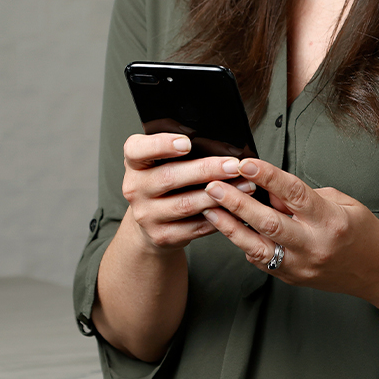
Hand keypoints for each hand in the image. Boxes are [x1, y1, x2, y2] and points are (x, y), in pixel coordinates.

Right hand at [122, 122, 256, 252]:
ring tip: (244, 186)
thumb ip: (179, 150)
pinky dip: (217, 217)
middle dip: (206, 170)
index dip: (161, 145)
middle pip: (169, 177)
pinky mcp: (161, 236)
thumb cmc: (164, 179)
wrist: (151, 219)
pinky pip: (194, 227)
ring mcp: (146, 215)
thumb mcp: (162, 160)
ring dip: (218, 195)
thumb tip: (218, 143)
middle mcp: (134, 188)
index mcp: (134, 163)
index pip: (137, 149)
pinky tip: (234, 209)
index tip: (187, 142)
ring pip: (185, 204)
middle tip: (233, 165)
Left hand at [202, 157, 378, 299]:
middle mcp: (314, 245)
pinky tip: (229, 228)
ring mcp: (301, 266)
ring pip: (257, 248)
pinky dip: (244, 243)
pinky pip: (261, 260)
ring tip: (209, 209)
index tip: (246, 163)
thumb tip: (268, 187)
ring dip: (230, 227)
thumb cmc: (359, 229)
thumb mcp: (338, 201)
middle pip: (268, 223)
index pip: (293, 193)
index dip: (267, 176)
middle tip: (213, 186)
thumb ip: (301, 196)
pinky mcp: (291, 279)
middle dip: (237, 203)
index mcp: (329, 220)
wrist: (377, 270)